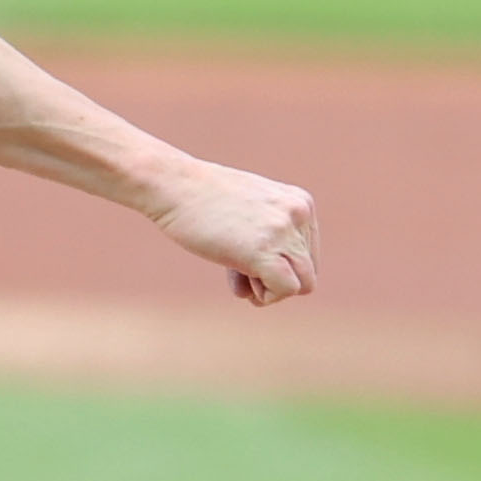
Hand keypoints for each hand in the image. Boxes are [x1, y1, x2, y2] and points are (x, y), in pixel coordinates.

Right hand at [146, 158, 319, 306]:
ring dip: (272, 290)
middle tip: (240, 273)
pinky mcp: (264, 251)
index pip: (308, 252)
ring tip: (240, 279)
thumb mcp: (247, 207)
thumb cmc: (199, 198)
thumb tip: (269, 276)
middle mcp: (299, 214)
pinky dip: (266, 297)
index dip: (278, 264)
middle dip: (275, 279)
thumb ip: (268, 232)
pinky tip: (239, 285)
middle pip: (308, 270)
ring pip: (304, 284)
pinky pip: (286, 290)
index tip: (246, 259)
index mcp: (301, 202)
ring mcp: (283, 232)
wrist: (172, 184)